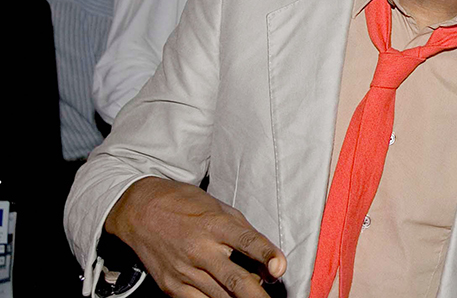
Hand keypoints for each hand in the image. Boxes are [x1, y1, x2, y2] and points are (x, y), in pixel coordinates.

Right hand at [104, 177, 285, 297]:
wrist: (139, 211)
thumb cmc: (184, 205)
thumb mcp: (219, 208)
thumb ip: (244, 233)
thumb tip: (266, 261)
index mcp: (214, 225)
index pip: (246, 241)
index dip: (266, 255)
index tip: (280, 268)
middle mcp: (199, 250)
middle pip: (234, 280)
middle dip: (256, 295)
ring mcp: (183, 271)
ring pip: (219, 297)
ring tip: (254, 297)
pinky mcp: (170, 286)